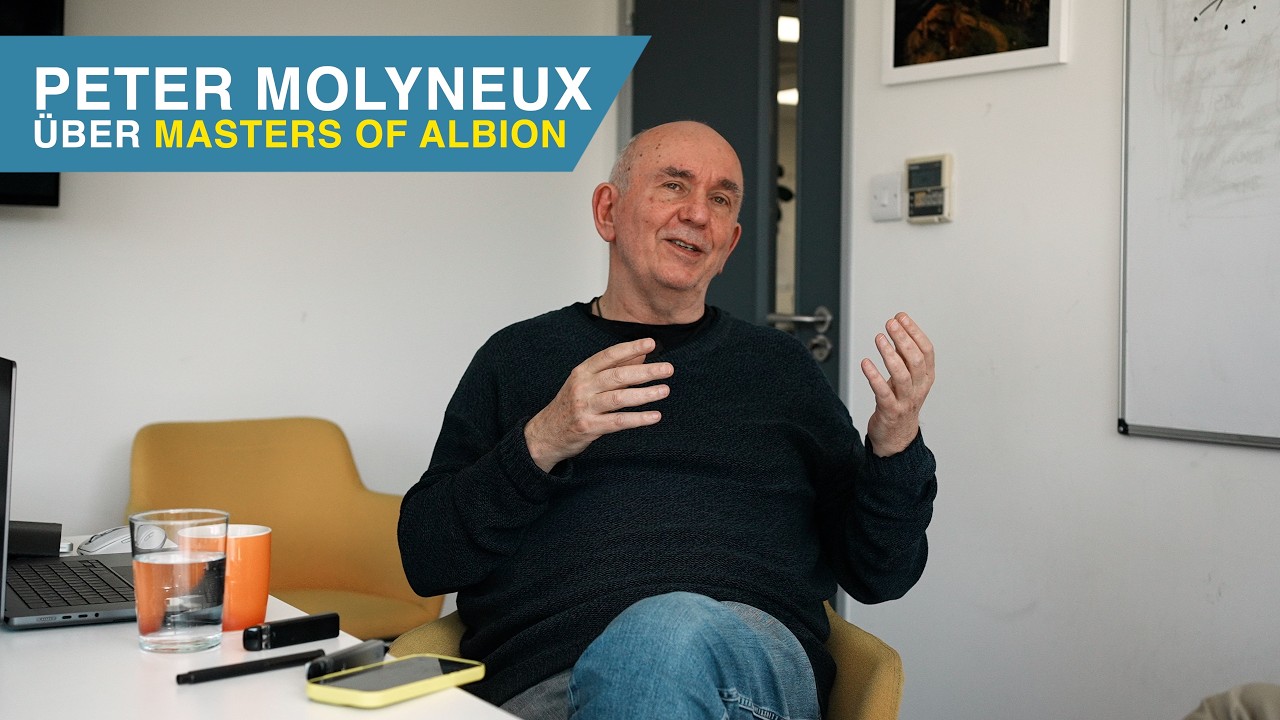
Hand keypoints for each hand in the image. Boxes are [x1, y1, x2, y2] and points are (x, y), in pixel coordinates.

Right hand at [524, 338, 672, 471]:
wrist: (546, 433)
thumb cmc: (571, 404)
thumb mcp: (587, 382)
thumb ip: (614, 368)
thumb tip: (642, 355)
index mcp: (582, 371)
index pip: (609, 355)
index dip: (630, 348)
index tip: (651, 343)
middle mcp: (582, 386)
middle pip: (617, 376)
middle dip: (645, 371)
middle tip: (668, 368)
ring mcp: (584, 407)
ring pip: (619, 398)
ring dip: (644, 394)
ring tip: (664, 390)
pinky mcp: (588, 427)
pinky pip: (617, 422)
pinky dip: (638, 419)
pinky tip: (654, 416)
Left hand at [860, 312, 934, 456]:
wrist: (897, 438)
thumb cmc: (901, 403)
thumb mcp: (907, 378)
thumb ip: (904, 356)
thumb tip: (898, 328)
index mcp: (926, 377)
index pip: (926, 351)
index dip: (914, 332)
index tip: (901, 317)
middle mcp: (919, 388)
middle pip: (915, 360)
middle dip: (903, 338)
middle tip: (890, 323)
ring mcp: (906, 400)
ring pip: (902, 375)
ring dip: (890, 354)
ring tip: (879, 338)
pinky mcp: (890, 411)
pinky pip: (883, 392)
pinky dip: (874, 376)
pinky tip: (865, 363)